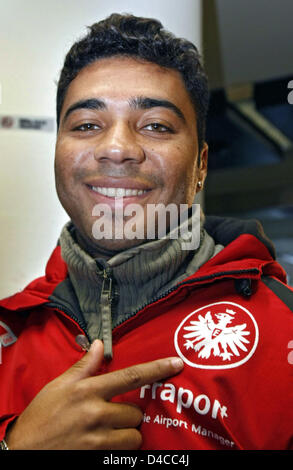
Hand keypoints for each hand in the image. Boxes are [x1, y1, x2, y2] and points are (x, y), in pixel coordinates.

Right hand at [6, 339, 182, 449]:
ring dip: (127, 434)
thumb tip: (99, 344)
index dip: (157, 369)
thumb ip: (84, 366)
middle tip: (112, 414)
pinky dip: (119, 448)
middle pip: (136, 412)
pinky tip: (105, 444)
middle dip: (129, 413)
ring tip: (109, 431)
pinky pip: (124, 453)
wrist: (23, 451)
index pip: (131, 376)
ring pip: (134, 435)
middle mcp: (96, 413)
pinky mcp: (98, 457)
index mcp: (88, 390)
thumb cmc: (41, 416)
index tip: (176, 364)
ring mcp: (98, 439)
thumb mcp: (59, 385)